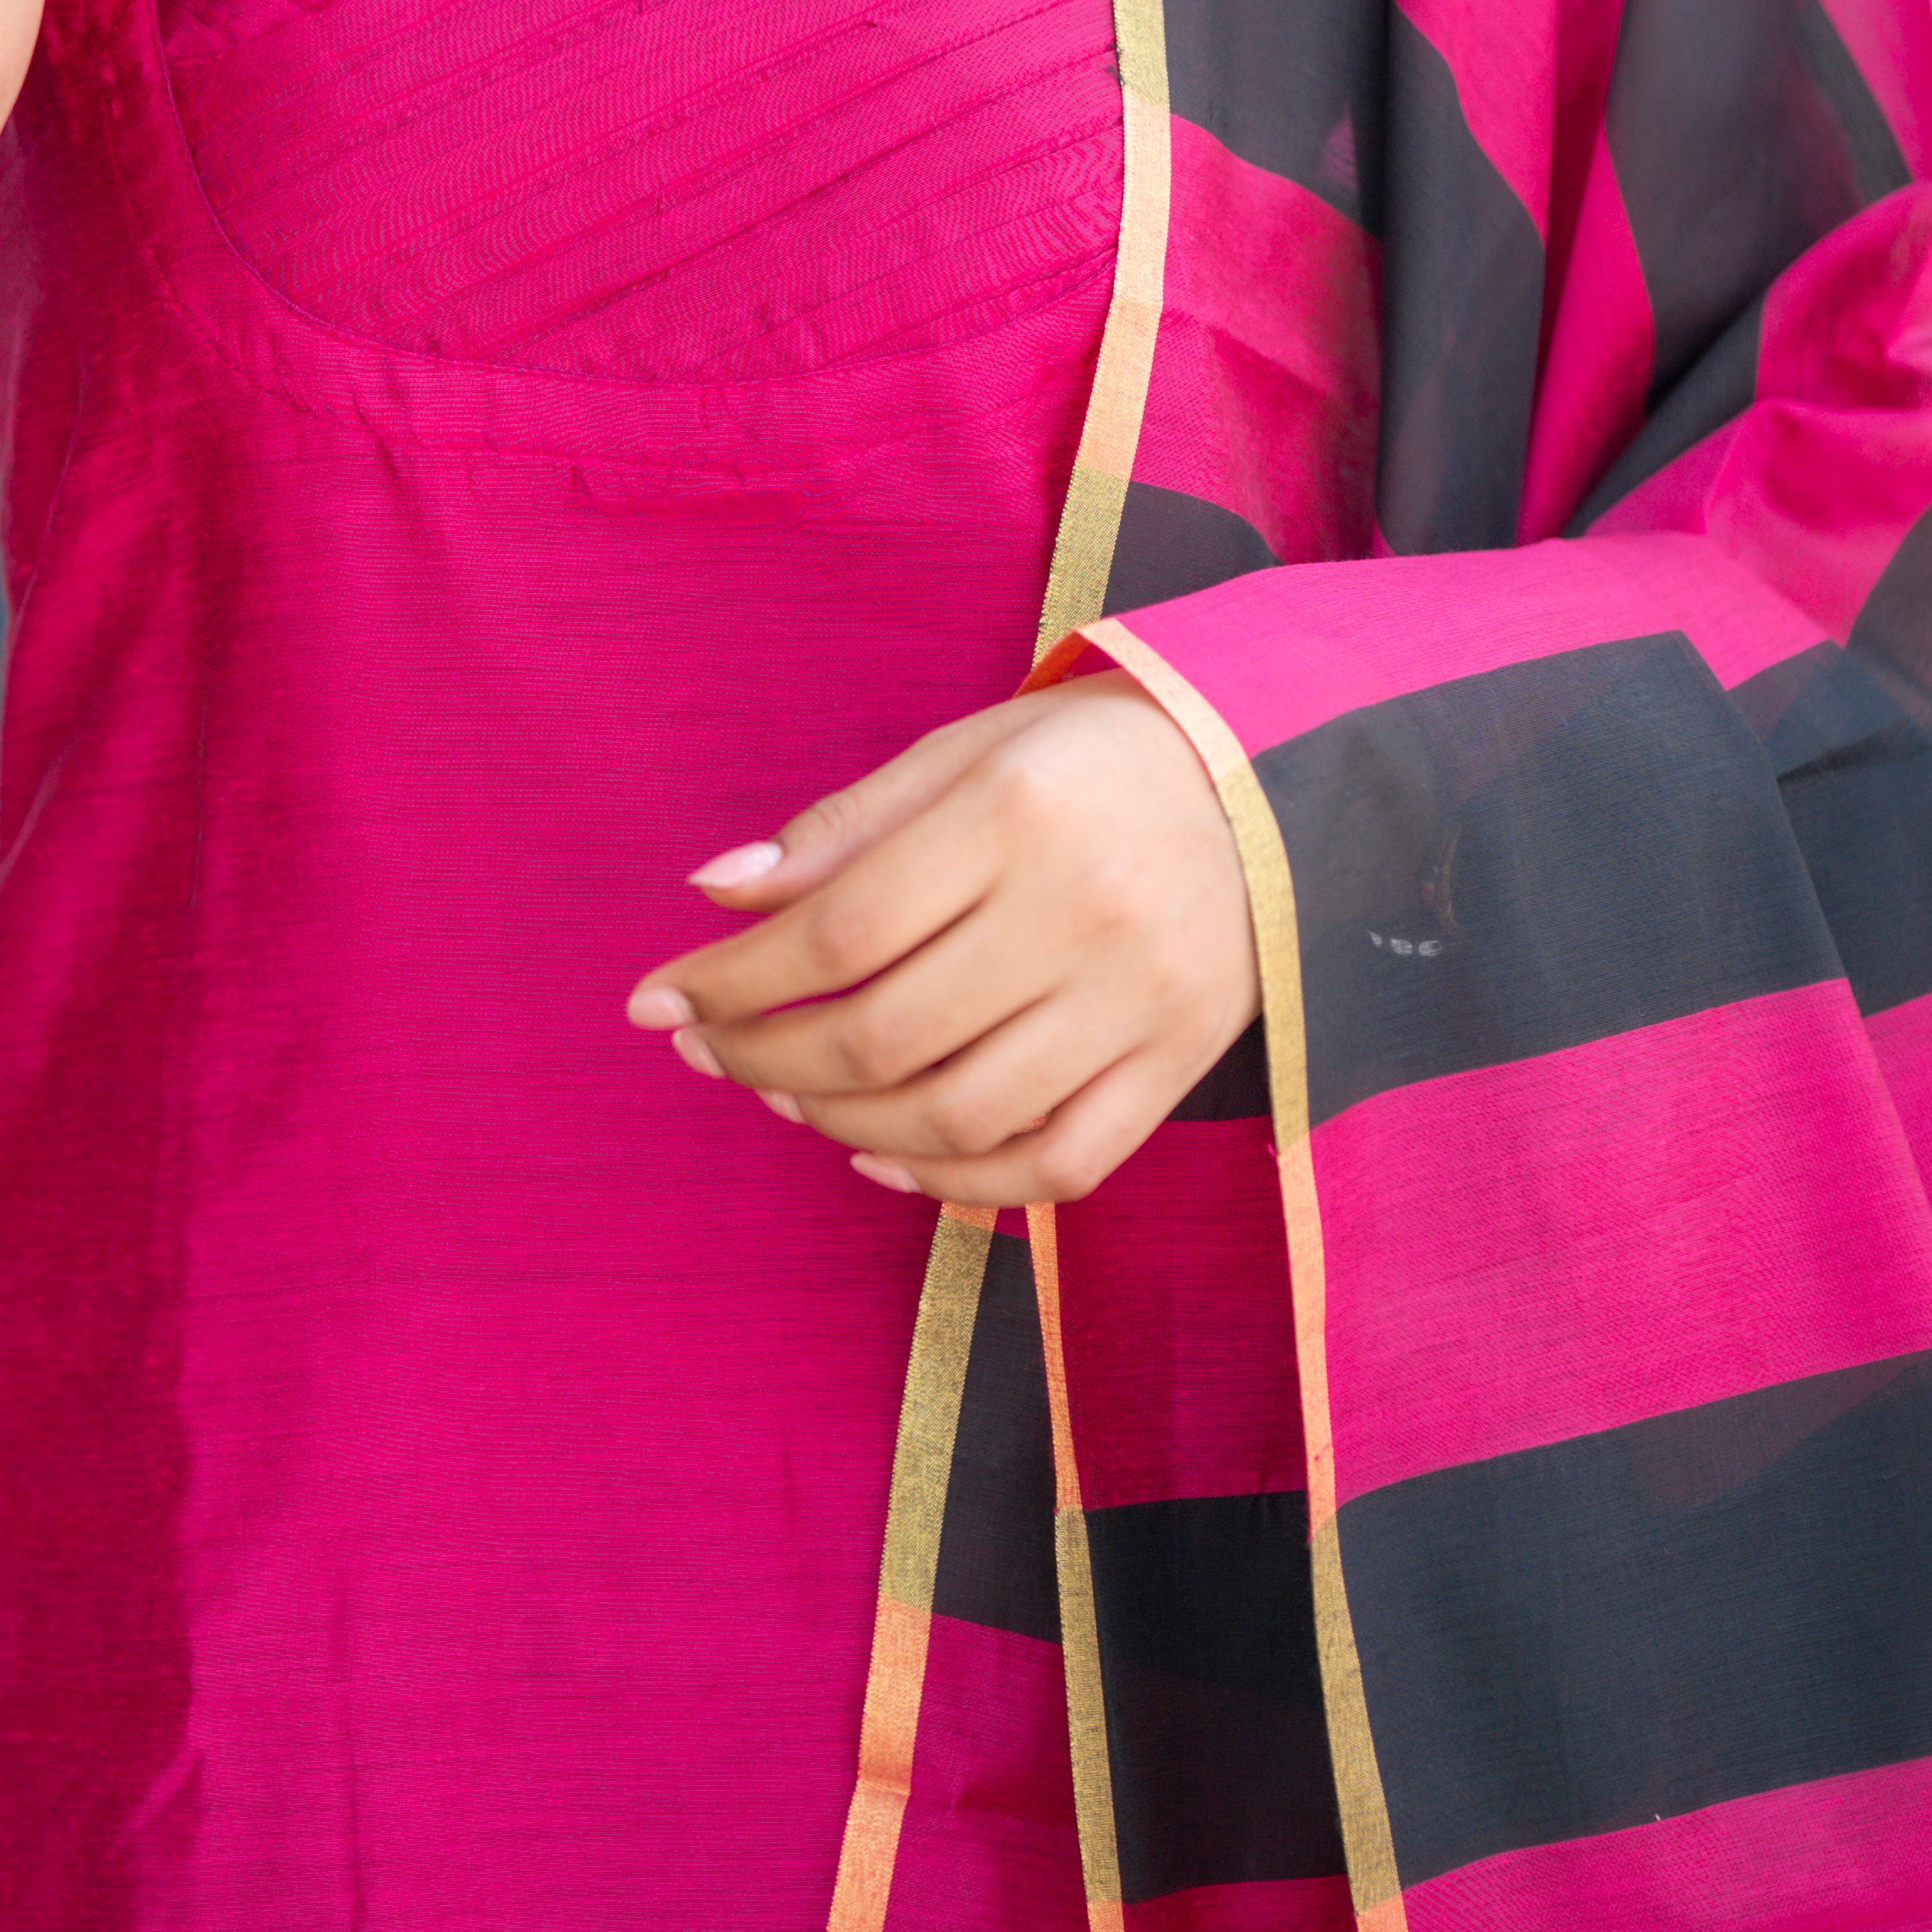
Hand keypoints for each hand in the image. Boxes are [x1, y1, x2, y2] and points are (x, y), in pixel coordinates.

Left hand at [624, 674, 1260, 1209]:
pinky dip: (954, 1181)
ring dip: (839, 1120)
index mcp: (1015, 816)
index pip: (837, 932)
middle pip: (883, 1035)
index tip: (656, 1000)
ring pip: (957, 1115)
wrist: (1274, 782)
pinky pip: (1056, 1167)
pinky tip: (881, 1153)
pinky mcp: (1177, 1064)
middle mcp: (1081, 916)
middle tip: (707, 1048)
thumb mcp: (967, 750)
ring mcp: (1138, 1003)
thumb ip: (843, 827)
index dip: (729, 979)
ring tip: (783, 1092)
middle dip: (764, 1057)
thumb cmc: (1093, 759)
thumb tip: (714, 891)